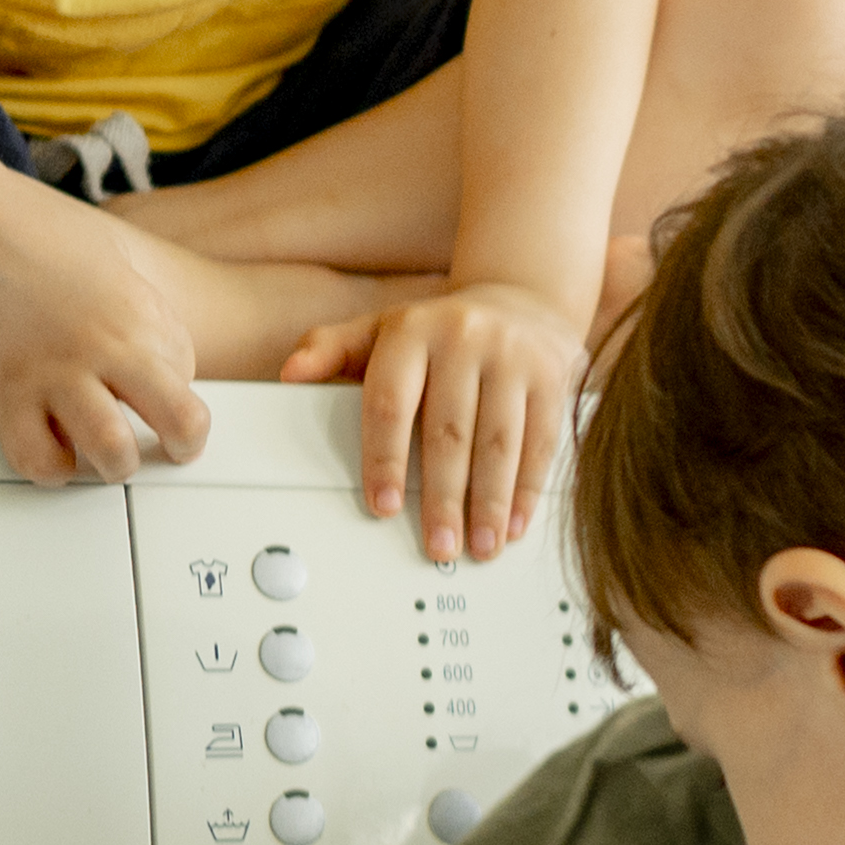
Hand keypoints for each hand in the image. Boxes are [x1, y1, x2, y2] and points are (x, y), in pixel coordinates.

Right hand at [0, 175, 212, 483]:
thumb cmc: (18, 217)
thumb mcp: (106, 248)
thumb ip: (136, 298)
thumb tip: (153, 340)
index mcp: (138, 305)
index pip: (187, 369)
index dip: (173, 381)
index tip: (153, 381)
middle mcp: (105, 344)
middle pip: (181, 421)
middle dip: (184, 443)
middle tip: (171, 447)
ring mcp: (53, 373)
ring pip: (113, 455)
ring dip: (116, 464)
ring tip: (107, 454)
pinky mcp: (0, 393)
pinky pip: (37, 460)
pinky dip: (50, 468)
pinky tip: (52, 449)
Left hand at [282, 275, 585, 562]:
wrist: (523, 298)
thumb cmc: (441, 330)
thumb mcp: (382, 330)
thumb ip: (332, 351)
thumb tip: (292, 373)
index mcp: (412, 332)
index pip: (391, 403)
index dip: (385, 459)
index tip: (383, 508)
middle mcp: (464, 338)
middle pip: (450, 432)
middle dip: (444, 497)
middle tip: (439, 546)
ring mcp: (513, 356)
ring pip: (499, 441)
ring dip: (490, 502)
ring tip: (480, 545)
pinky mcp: (552, 375)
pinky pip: (541, 439)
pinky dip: (528, 488)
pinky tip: (516, 522)